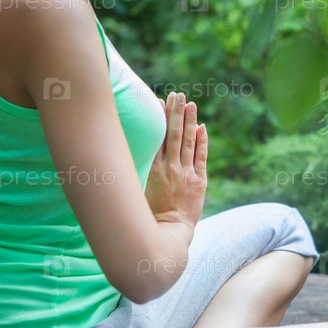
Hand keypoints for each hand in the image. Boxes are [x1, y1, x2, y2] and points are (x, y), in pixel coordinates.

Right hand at [145, 92, 207, 242]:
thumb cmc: (150, 215)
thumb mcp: (139, 191)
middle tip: (178, 94)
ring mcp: (187, 174)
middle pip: (174, 134)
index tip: (162, 102)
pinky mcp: (200, 181)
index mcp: (154, 169)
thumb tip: (125, 156)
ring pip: (188, 142)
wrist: (169, 233)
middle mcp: (171, 168)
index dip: (162, 118)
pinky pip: (201, 157)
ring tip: (191, 103)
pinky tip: (201, 127)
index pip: (159, 137)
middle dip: (176, 113)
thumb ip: (138, 172)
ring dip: (189, 121)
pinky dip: (202, 141)